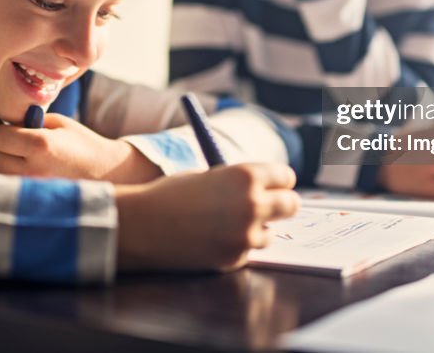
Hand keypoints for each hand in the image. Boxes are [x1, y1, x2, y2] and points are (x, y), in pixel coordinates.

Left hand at [0, 113, 159, 183]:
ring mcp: (32, 190)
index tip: (15, 132)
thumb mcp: (58, 123)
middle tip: (19, 148)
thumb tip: (2, 126)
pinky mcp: (33, 202)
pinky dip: (12, 181)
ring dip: (5, 167)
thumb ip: (28, 122)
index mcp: (40, 144)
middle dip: (2, 150)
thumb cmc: (81, 143)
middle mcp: (32, 169)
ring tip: (26, 162)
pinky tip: (28, 175)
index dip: (4, 132)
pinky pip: (8, 189)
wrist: (106, 172)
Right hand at [115, 163, 299, 271]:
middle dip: (280, 205)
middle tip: (267, 206)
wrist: (142, 225)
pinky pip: (247, 251)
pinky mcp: (235, 258)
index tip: (272, 186)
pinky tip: (211, 239)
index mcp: (246, 176)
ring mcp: (245, 235)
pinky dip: (235, 247)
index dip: (277, 182)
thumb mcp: (209, 175)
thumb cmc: (170, 194)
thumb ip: (239, 182)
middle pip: (291, 205)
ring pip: (271, 233)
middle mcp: (252, 204)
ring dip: (256, 229)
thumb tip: (264, 190)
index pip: (286, 177)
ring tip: (226, 224)